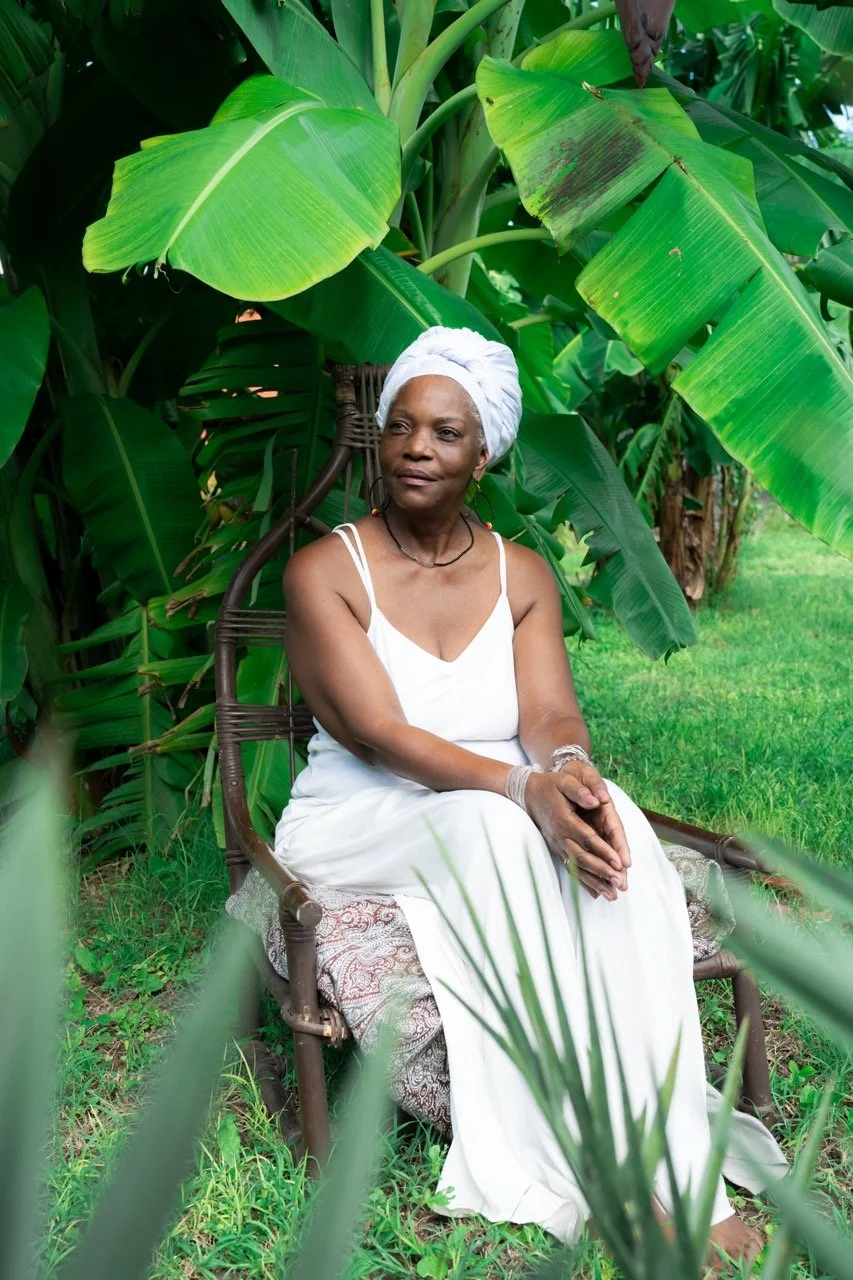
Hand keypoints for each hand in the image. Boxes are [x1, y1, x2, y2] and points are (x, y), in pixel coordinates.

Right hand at [524, 768, 628, 900]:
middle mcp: (560, 836)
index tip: (619, 863)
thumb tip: (596, 800)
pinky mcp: (558, 849)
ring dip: (594, 882)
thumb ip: (580, 791)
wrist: (529, 794)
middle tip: (620, 883)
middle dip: (602, 872)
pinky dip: (583, 882)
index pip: (587, 838)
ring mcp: (558, 845)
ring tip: (611, 895)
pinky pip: (571, 868)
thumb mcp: (565, 781)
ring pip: (576, 867)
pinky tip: (595, 893)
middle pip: (582, 858)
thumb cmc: (551, 786)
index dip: (604, 851)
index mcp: (565, 820)